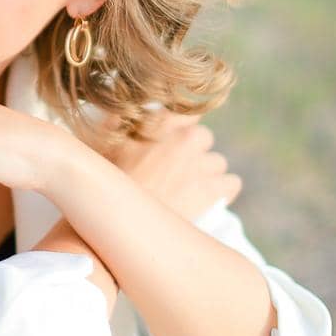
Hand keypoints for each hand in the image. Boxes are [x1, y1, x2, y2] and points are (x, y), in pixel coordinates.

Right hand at [99, 108, 241, 224]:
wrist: (121, 224)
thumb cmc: (108, 186)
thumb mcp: (104, 146)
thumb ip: (115, 122)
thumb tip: (119, 111)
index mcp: (160, 123)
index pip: (185, 113)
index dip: (179, 129)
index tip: (171, 143)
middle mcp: (184, 138)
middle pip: (203, 138)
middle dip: (194, 152)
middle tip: (176, 171)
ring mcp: (201, 164)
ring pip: (217, 163)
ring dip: (207, 174)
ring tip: (188, 191)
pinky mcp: (213, 190)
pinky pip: (231, 183)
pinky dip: (222, 192)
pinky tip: (208, 200)